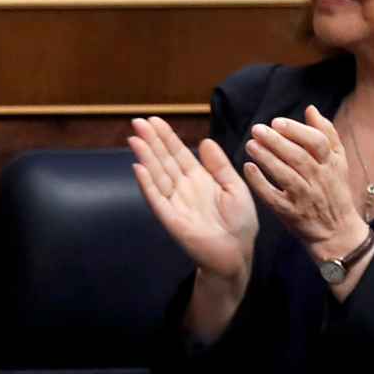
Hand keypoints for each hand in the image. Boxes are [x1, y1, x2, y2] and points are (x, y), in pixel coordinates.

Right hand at [129, 116, 257, 285]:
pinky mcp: (171, 218)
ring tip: (134, 139)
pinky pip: (156, 198)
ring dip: (145, 157)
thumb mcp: (235, 187)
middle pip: (164, 160)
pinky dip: (147, 184)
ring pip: (157, 175)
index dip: (166, 137)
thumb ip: (219, 166)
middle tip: (137, 122)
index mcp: (199, 179)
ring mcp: (175, 202)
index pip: (178, 153)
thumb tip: (204, 141)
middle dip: (151, 141)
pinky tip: (139, 168)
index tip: (154, 120)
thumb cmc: (240, 223)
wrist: (238, 253)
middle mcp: (183, 187)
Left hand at [241, 106, 370, 263]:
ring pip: (285, 175)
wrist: (337, 231)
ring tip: (250, 145)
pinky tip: (248, 169)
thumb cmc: (333, 190)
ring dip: (267, 158)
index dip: (296, 131)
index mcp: (331, 165)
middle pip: (298, 157)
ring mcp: (305, 197)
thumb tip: (311, 109)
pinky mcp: (290, 213)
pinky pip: (273, 197)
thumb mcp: (338, 162)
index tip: (277, 122)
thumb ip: (326, 135)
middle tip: (257, 129)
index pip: (316, 143)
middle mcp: (319, 180)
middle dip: (276, 141)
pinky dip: (260, 183)